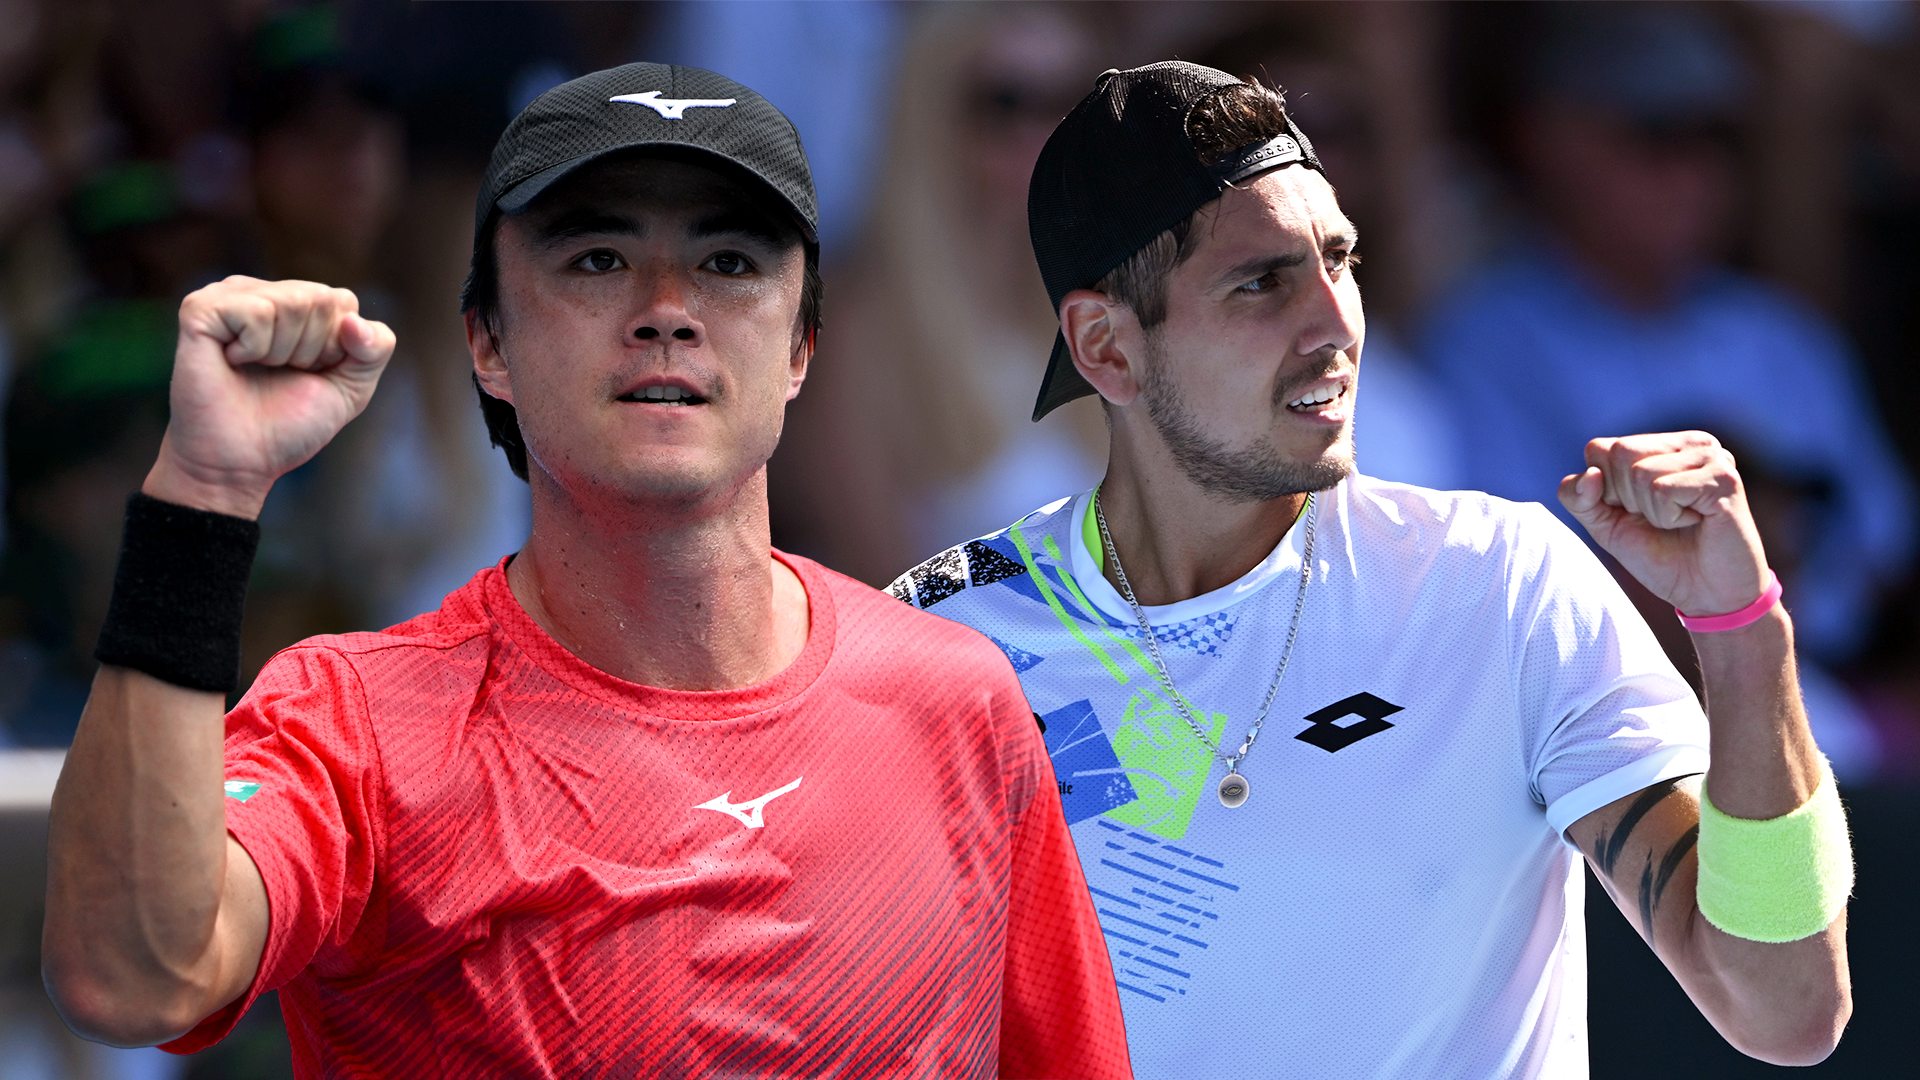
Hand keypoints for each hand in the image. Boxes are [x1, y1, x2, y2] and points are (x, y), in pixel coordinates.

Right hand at [145, 276, 394, 518]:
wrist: (242, 461)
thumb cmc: (291, 423)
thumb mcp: (352, 386)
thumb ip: (376, 348)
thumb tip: (353, 320)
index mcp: (294, 301)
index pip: (343, 302)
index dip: (335, 349)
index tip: (307, 373)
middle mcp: (261, 291)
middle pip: (320, 299)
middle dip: (310, 349)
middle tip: (278, 373)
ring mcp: (227, 295)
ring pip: (291, 302)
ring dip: (282, 352)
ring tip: (255, 369)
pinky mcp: (200, 308)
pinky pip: (257, 311)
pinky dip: (254, 348)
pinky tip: (232, 361)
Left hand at [1557, 431, 1770, 617]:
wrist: (1709, 594)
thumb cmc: (1660, 555)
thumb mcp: (1605, 525)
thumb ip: (1579, 497)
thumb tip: (1589, 474)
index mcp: (1663, 445)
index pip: (1599, 449)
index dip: (1603, 490)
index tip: (1635, 512)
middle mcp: (1689, 442)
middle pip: (1619, 453)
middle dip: (1626, 499)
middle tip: (1661, 519)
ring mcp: (1711, 456)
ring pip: (1640, 473)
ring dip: (1651, 512)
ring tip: (1681, 521)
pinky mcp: (1723, 478)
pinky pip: (1663, 490)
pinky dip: (1669, 517)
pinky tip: (1695, 522)